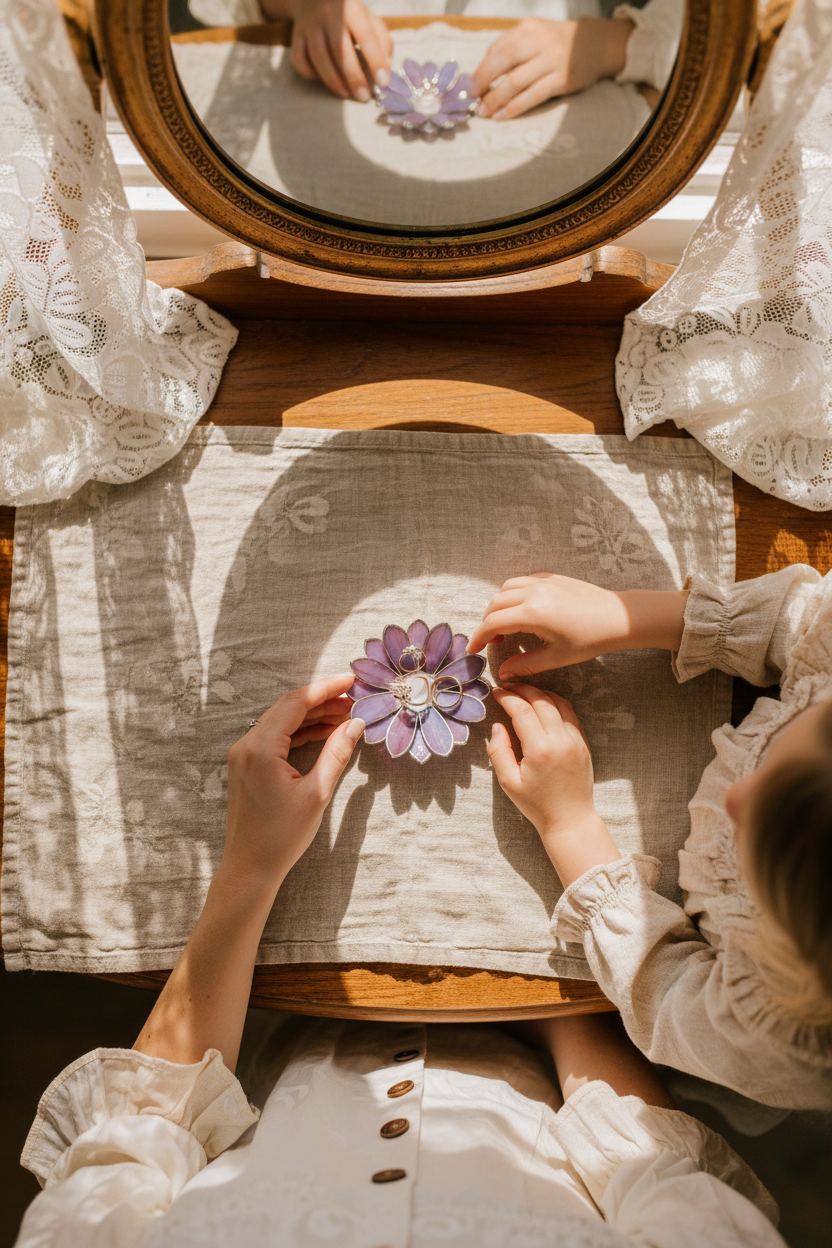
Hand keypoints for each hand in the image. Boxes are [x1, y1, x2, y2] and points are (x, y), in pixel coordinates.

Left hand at [222, 675, 364, 888]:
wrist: (250, 868)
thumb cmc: (281, 836)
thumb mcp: (317, 794)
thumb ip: (337, 753)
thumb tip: (356, 724)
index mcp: (261, 748)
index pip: (296, 703)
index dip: (326, 688)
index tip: (351, 681)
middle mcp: (246, 745)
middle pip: (288, 708)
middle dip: (322, 701)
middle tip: (354, 700)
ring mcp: (243, 754)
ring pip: (282, 721)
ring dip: (312, 716)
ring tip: (345, 716)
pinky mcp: (246, 765)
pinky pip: (275, 737)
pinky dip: (300, 732)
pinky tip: (325, 733)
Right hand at [266, 0, 392, 99]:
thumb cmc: (349, 16)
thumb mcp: (369, 20)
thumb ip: (381, 41)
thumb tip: (385, 69)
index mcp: (351, 9)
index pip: (365, 36)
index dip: (375, 61)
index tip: (383, 83)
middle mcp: (328, 15)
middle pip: (340, 49)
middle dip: (353, 76)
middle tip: (364, 96)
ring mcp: (309, 26)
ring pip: (318, 56)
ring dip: (333, 80)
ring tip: (346, 94)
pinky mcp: (296, 37)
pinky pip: (300, 60)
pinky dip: (311, 74)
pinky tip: (324, 81)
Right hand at [467, 574, 688, 681]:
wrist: (619, 617)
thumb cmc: (591, 639)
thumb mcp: (557, 657)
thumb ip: (526, 664)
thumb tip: (503, 673)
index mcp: (533, 612)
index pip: (493, 622)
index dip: (479, 637)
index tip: (474, 650)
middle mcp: (534, 592)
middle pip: (495, 604)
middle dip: (487, 622)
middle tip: (490, 641)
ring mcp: (543, 581)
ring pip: (506, 588)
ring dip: (499, 606)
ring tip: (505, 626)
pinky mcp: (552, 577)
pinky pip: (522, 581)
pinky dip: (513, 594)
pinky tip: (521, 611)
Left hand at [473, 17, 632, 120]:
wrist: (596, 45)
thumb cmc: (558, 44)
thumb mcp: (535, 36)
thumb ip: (512, 50)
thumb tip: (482, 76)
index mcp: (528, 29)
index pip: (497, 49)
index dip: (480, 70)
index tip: (468, 87)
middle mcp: (539, 41)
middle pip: (502, 63)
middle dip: (483, 83)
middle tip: (471, 100)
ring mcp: (552, 60)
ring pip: (515, 82)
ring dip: (495, 100)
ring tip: (484, 112)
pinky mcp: (561, 79)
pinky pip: (532, 97)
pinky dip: (513, 108)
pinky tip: (502, 116)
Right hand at [489, 684, 619, 886]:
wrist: (570, 819)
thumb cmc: (537, 804)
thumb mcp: (508, 782)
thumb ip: (498, 751)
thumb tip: (497, 726)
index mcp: (540, 749)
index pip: (522, 710)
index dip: (507, 697)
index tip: (496, 692)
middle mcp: (561, 740)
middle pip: (541, 700)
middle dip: (522, 689)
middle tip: (507, 686)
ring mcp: (575, 740)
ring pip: (558, 702)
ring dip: (539, 692)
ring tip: (523, 691)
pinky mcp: (583, 743)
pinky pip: (569, 713)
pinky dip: (554, 703)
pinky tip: (542, 704)